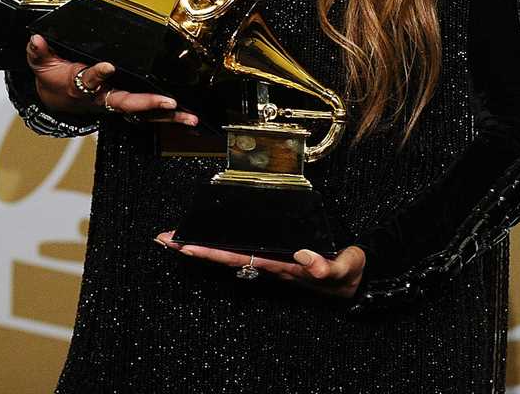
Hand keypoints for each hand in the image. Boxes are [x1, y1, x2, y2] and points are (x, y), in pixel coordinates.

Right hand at [25, 35, 197, 125]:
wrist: (55, 99)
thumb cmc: (53, 77)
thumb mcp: (42, 64)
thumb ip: (39, 52)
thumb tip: (36, 39)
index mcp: (79, 85)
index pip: (88, 79)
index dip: (97, 74)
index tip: (107, 66)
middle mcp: (100, 98)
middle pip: (124, 102)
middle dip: (146, 102)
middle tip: (168, 101)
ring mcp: (113, 103)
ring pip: (142, 111)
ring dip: (166, 116)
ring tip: (189, 117)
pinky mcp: (124, 105)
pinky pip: (147, 113)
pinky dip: (167, 117)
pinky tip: (187, 118)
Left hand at [154, 231, 364, 299]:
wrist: (355, 280)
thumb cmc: (347, 273)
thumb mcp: (344, 268)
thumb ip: (327, 266)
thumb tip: (305, 257)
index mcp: (281, 266)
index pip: (239, 257)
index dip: (211, 251)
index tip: (186, 245)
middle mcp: (270, 265)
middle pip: (225, 256)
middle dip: (194, 248)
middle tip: (164, 239)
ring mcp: (271, 262)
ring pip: (230, 254)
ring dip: (203, 247)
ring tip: (175, 239)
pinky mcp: (276, 257)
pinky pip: (243, 249)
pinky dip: (222, 245)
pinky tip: (209, 240)